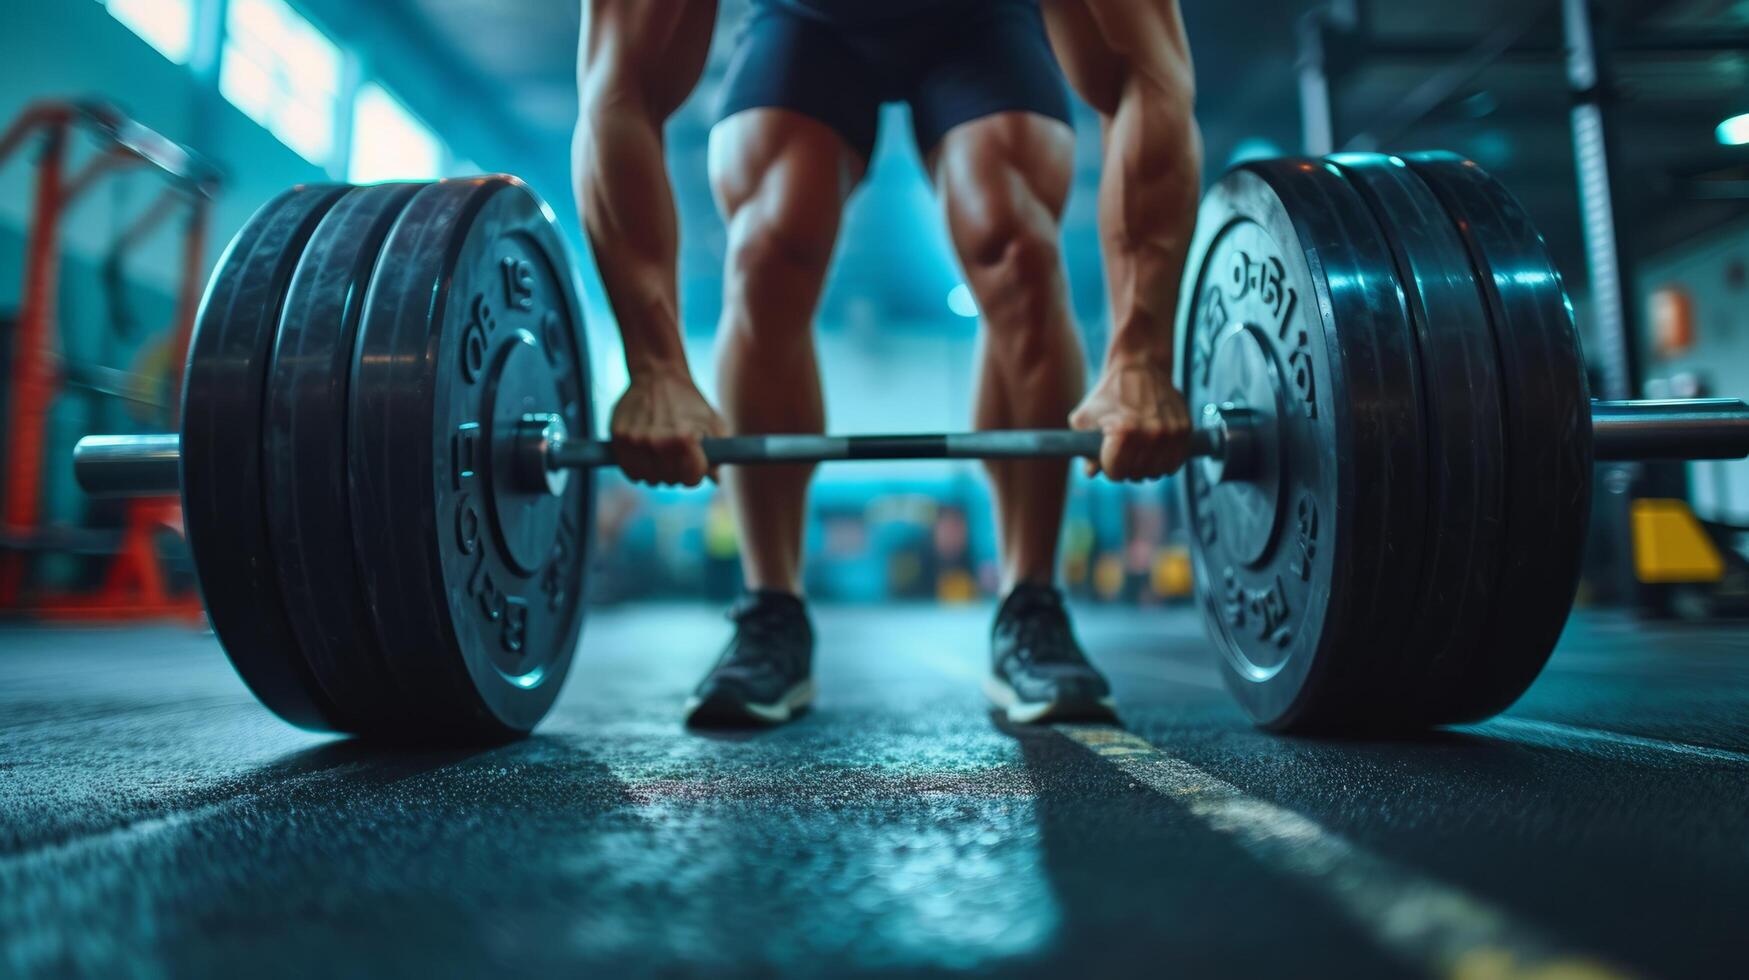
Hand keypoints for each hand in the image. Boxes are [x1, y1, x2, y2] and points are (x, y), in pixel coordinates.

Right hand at [609, 367, 727, 486]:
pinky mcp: (619, 437)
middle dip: (677, 473)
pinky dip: (638, 470)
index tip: (694, 464)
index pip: (691, 479)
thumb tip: (717, 480)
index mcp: (684, 438)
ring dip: (657, 473)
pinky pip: (629, 471)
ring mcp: (636, 440)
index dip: (695, 474)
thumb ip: (719, 452)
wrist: (657, 374)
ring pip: (649, 479)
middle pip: (670, 481)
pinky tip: (646, 457)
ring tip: (661, 456)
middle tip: (677, 457)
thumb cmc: (689, 401)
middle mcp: (658, 441)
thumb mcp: (713, 421)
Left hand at [1069, 358, 1192, 480]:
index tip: (1109, 457)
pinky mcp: (1184, 430)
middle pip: (1136, 475)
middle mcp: (1150, 433)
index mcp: (1123, 432)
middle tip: (1124, 453)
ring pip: (1157, 472)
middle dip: (1127, 468)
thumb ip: (1083, 447)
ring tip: (1139, 452)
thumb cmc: (1109, 393)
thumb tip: (1090, 472)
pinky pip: (1174, 463)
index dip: (1109, 467)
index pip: (1116, 473)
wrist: (1140, 366)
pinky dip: (1164, 462)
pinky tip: (1154, 451)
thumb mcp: (1085, 417)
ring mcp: (1170, 433)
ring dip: (1146, 467)